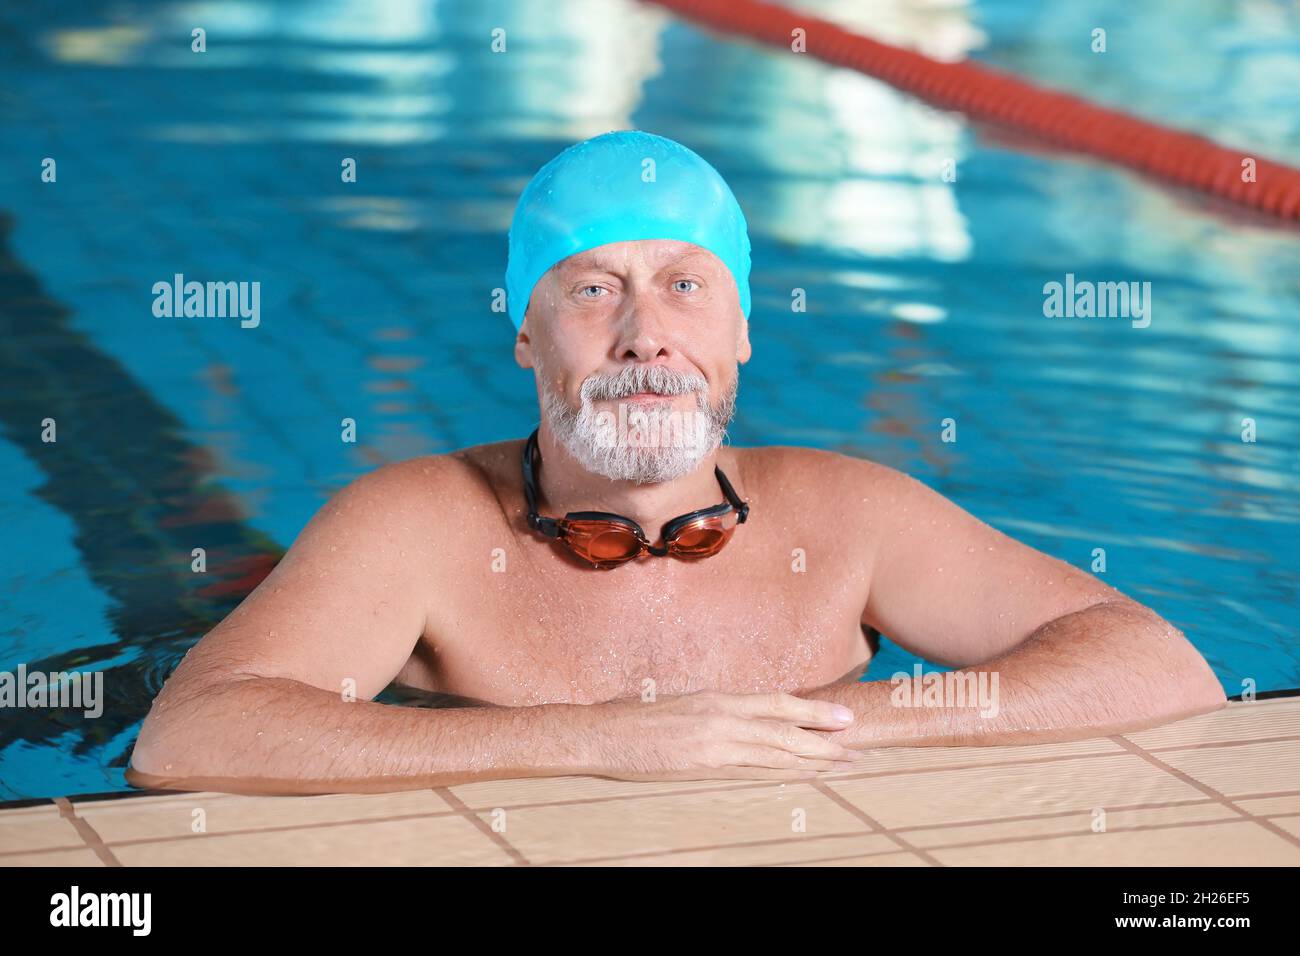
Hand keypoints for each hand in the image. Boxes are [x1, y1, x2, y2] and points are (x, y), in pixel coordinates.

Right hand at [583, 691, 857, 781]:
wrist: (603, 733)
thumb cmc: (637, 717)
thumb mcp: (684, 704)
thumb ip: (717, 711)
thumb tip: (745, 719)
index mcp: (718, 698)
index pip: (778, 702)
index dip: (814, 709)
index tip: (843, 715)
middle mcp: (722, 717)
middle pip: (786, 729)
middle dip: (825, 738)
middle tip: (858, 746)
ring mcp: (715, 744)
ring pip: (777, 752)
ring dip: (815, 759)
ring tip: (844, 764)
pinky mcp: (704, 766)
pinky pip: (754, 772)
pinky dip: (785, 775)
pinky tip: (805, 778)